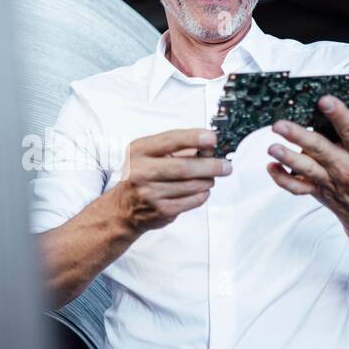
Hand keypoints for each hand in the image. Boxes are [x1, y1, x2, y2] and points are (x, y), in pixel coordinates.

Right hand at [114, 128, 232, 233]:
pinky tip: (200, 190)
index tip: (212, 138)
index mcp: (139, 151)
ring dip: (207, 181)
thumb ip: (177, 148)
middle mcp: (141, 171)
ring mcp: (150, 193)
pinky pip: (193, 200)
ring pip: (193, 185)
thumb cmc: (141, 176)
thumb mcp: (149, 154)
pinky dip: (202, 194)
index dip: (193, 138)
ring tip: (209, 178)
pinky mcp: (161, 210)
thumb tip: (208, 147)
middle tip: (225, 166)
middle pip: (185, 167)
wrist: (123, 209)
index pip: (170, 141)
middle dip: (210, 165)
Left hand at [265, 98, 348, 240]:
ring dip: (286, 157)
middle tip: (280, 124)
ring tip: (271, 146)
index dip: (339, 116)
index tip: (325, 100)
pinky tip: (269, 166)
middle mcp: (345, 168)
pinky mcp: (317, 191)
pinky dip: (281, 178)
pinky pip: (295, 187)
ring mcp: (328, 181)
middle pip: (319, 150)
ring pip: (304, 169)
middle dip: (299, 137)